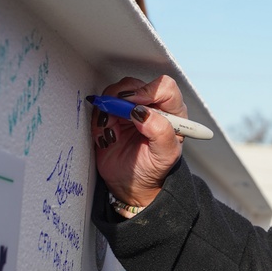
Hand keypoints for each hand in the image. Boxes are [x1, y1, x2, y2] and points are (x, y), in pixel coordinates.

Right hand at [91, 75, 186, 208]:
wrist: (132, 185)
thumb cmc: (153, 169)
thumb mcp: (165, 155)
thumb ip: (160, 132)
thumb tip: (143, 112)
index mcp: (172, 112)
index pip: (164, 87)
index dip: (148, 92)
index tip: (135, 106)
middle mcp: (151, 106)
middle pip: (135, 85)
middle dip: (122, 100)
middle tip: (116, 118)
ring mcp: (130, 109)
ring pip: (115, 92)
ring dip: (109, 110)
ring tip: (112, 132)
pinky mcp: (112, 115)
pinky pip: (101, 106)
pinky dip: (99, 119)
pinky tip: (106, 136)